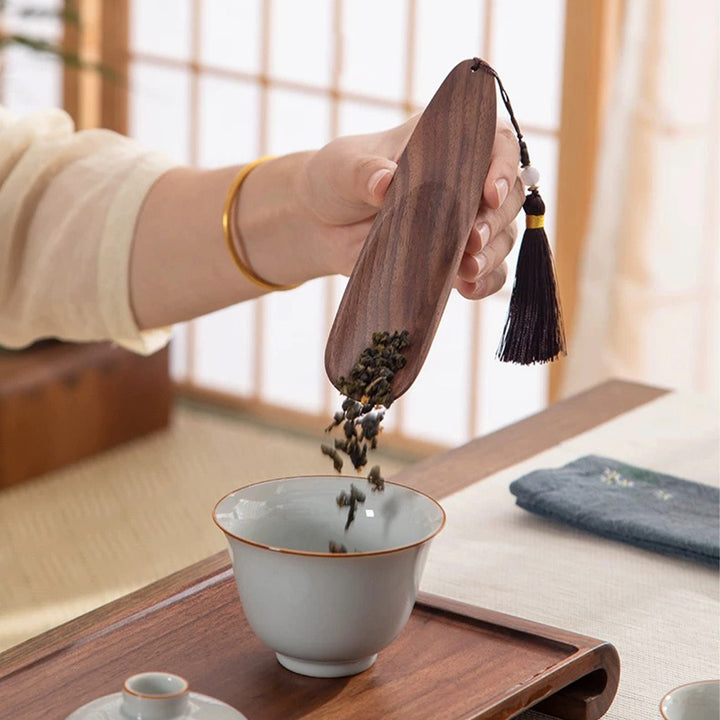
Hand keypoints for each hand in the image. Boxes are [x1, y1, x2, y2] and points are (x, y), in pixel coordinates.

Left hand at [299, 115, 523, 298]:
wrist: (319, 225)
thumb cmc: (336, 180)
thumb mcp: (343, 167)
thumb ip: (365, 172)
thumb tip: (386, 181)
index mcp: (446, 144)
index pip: (496, 144)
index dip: (503, 167)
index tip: (490, 193)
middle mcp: (464, 182)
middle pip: (508, 196)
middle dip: (496, 220)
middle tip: (471, 239)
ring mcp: (461, 223)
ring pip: (502, 237)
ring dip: (492, 254)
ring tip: (467, 268)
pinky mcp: (451, 259)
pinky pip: (487, 273)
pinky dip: (485, 282)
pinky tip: (468, 288)